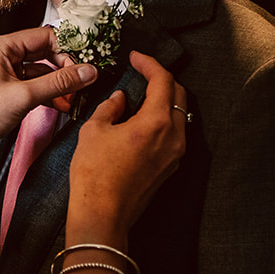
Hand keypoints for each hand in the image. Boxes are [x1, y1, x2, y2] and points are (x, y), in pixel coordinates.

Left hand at [0, 27, 97, 157]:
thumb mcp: (24, 96)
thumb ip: (59, 82)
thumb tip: (88, 71)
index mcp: (2, 46)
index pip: (45, 36)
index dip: (67, 50)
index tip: (84, 66)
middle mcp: (2, 55)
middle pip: (45, 53)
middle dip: (64, 70)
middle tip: (81, 85)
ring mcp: (4, 73)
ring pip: (41, 72)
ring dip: (58, 85)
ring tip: (73, 100)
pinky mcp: (6, 90)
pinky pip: (33, 86)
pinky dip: (48, 95)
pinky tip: (60, 106)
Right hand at [68, 51, 185, 238]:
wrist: (102, 215)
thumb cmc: (95, 174)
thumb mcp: (94, 130)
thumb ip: (110, 108)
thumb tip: (119, 99)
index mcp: (157, 122)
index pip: (163, 80)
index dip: (149, 64)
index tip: (136, 58)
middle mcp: (173, 136)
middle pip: (179, 95)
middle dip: (162, 80)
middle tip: (142, 73)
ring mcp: (175, 154)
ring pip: (179, 115)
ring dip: (164, 101)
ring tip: (142, 96)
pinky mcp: (170, 168)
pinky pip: (174, 134)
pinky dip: (163, 121)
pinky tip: (142, 121)